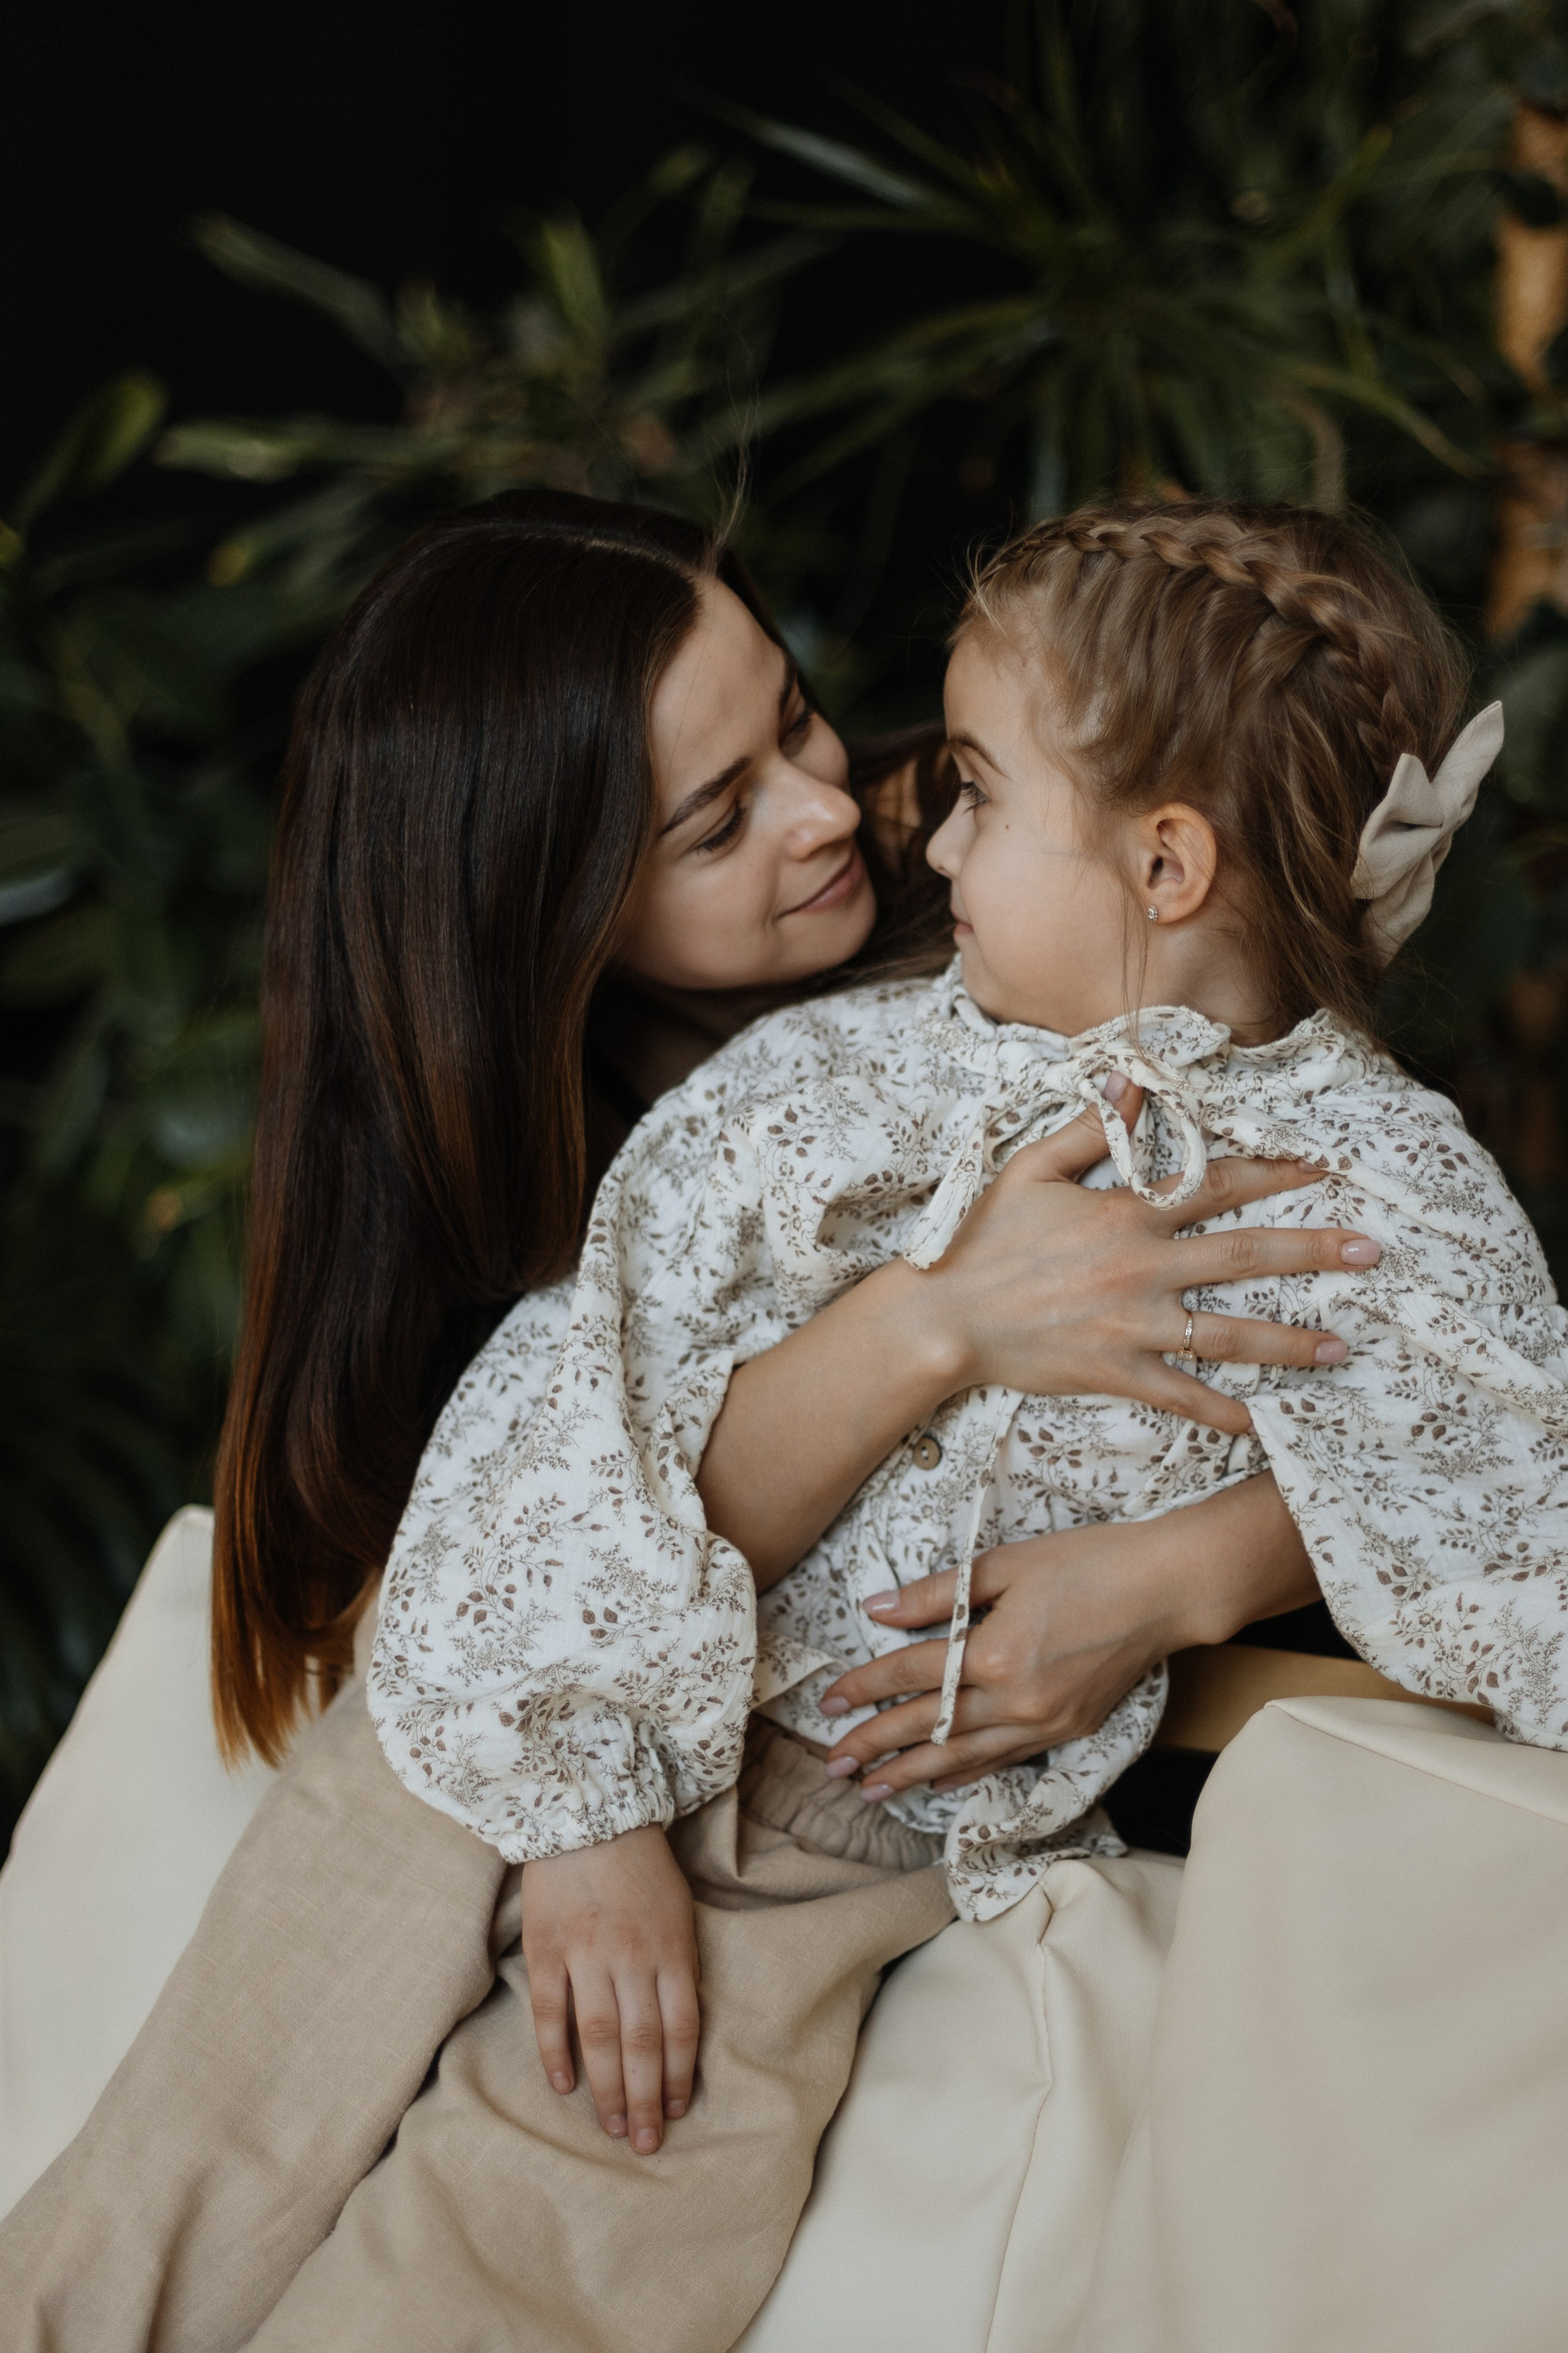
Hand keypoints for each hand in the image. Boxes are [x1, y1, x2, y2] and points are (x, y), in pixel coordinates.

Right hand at [520, 1823, 699, 2155]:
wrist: (587, 1813)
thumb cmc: (642, 1868)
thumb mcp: (680, 1912)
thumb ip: (680, 1967)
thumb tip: (680, 2030)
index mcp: (671, 1948)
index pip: (681, 2028)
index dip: (678, 2076)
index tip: (676, 2112)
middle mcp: (632, 1957)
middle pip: (642, 2044)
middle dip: (645, 2100)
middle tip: (645, 2143)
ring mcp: (586, 1954)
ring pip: (599, 2038)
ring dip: (607, 2090)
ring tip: (612, 2128)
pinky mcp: (546, 1949)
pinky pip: (551, 2012)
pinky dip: (557, 2054)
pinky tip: (566, 2087)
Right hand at [698, 1096, 1379, 1586]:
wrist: (942, 1316)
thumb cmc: (982, 1238)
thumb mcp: (1031, 1168)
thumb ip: (1092, 1129)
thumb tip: (1137, 1084)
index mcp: (1124, 1212)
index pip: (1215, 1185)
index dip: (1274, 1173)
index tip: (1324, 1169)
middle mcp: (1140, 1266)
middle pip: (1244, 1256)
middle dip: (1313, 1253)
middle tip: (1371, 1253)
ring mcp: (1131, 1324)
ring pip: (1227, 1334)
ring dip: (1290, 1342)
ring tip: (1343, 1348)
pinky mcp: (1114, 1372)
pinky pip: (1179, 1395)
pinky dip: (1222, 1410)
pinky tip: (1261, 1422)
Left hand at [818, 1476, 1318, 1798]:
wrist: (1168, 1590)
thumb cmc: (1089, 1563)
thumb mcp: (1006, 1564)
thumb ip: (935, 1594)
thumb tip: (877, 1611)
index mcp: (995, 1652)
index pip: (911, 1674)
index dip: (864, 1688)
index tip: (828, 1704)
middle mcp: (1016, 1698)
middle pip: (929, 1726)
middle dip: (876, 1747)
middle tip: (832, 1766)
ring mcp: (1045, 1722)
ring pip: (963, 1757)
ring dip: (912, 1774)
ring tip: (871, 1790)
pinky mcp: (1068, 1730)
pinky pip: (1005, 1760)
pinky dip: (966, 1774)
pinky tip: (938, 1784)